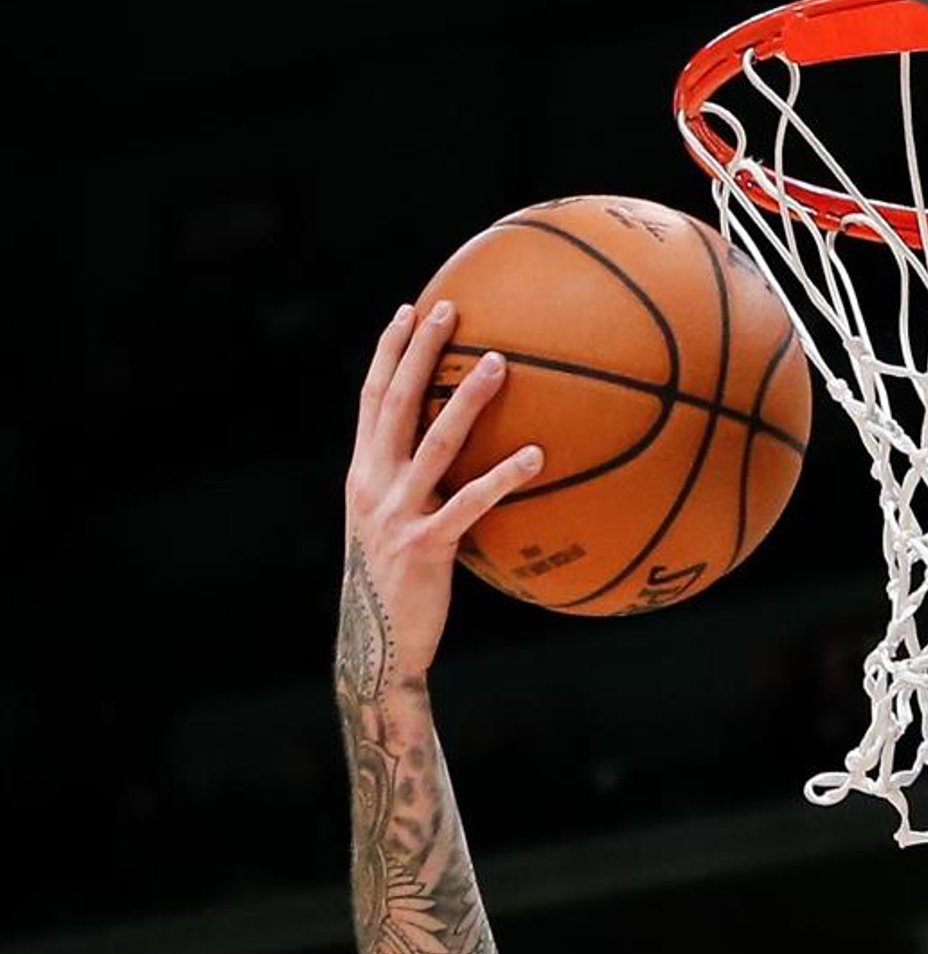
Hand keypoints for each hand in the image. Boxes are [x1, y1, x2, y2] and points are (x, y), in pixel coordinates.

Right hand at [336, 299, 542, 709]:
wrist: (378, 645)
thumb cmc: (397, 586)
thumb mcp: (395, 527)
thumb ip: (416, 489)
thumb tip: (460, 462)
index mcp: (363, 473)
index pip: (372, 398)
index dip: (388, 352)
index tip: (409, 310)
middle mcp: (373, 484)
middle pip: (396, 402)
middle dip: (421, 350)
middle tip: (452, 307)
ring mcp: (397, 513)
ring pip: (434, 442)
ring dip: (467, 398)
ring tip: (500, 361)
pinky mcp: (426, 546)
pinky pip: (470, 504)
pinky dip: (504, 477)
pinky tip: (537, 455)